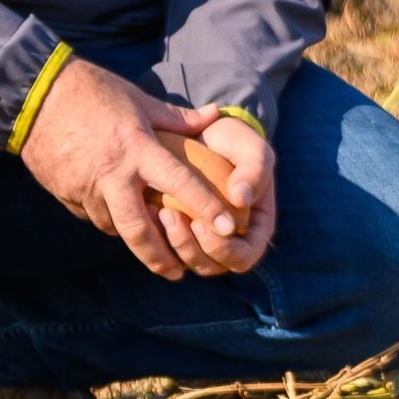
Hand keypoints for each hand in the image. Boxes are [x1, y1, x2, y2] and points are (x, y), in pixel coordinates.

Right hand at [17, 57, 226, 279]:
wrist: (35, 98)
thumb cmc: (94, 92)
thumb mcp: (139, 100)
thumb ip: (178, 118)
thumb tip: (215, 115)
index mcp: (138, 149)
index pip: (180, 183)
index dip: (207, 207)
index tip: (230, 226)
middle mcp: (113, 176)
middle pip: (139, 229)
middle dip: (161, 256)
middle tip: (180, 271)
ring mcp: (86, 189)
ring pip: (115, 228)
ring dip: (134, 240)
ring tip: (155, 252)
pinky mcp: (67, 195)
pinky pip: (93, 217)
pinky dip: (110, 221)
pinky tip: (121, 221)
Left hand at [157, 113, 276, 275]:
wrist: (205, 132)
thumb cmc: (233, 142)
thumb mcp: (251, 148)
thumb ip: (255, 170)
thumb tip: (241, 199)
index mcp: (255, 229)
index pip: (242, 258)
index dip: (222, 249)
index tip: (200, 223)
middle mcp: (230, 241)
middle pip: (211, 267)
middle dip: (189, 248)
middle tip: (170, 214)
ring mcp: (204, 240)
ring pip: (187, 264)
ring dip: (170, 243)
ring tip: (156, 210)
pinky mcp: (180, 234)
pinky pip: (166, 251)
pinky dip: (154, 238)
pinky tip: (143, 210)